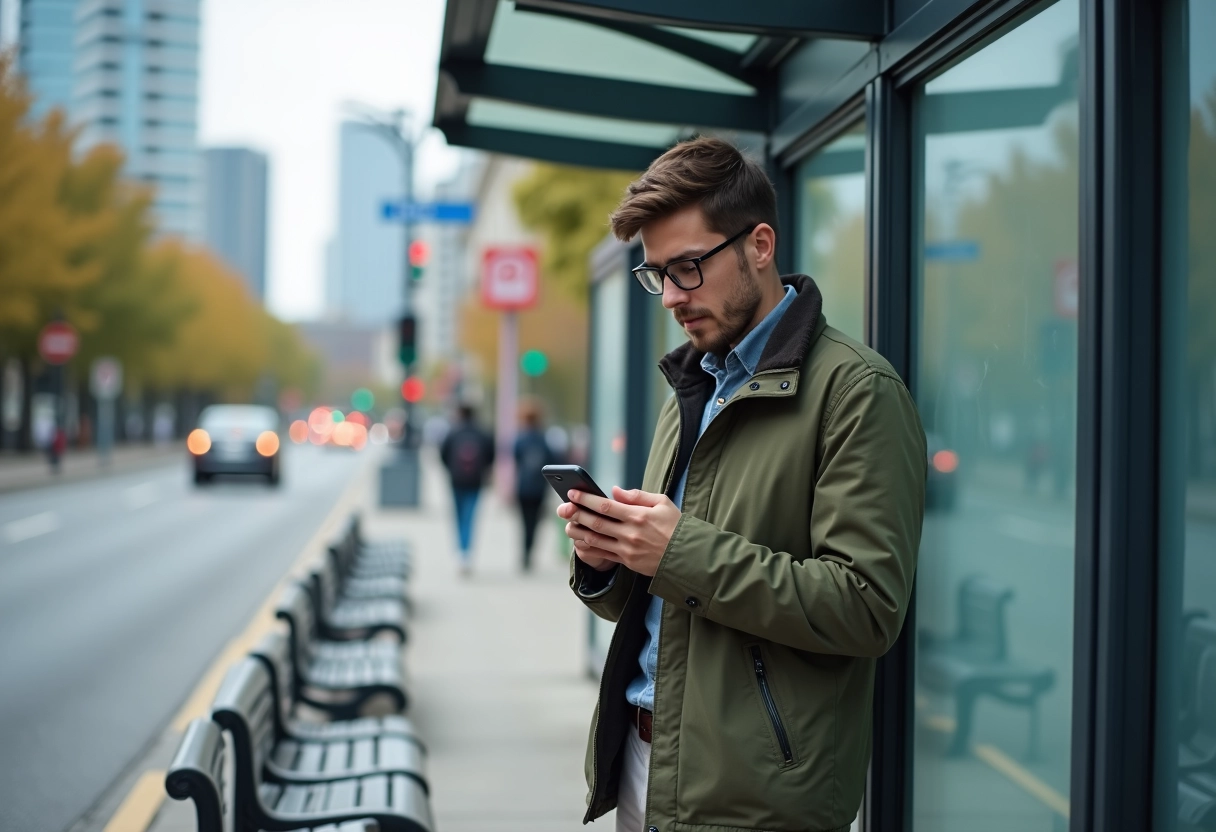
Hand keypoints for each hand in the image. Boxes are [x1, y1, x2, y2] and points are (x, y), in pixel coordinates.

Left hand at [556, 486, 680, 576]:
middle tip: (563, 508)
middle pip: (596, 522)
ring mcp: (627, 549)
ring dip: (578, 531)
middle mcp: (630, 533)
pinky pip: (602, 554)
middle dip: (576, 514)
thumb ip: (637, 496)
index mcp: (639, 516)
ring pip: (595, 540)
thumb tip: (616, 490)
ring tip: (567, 524)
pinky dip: (588, 547)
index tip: (573, 493)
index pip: (606, 506)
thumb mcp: (662, 503)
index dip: (586, 499)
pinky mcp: (627, 561)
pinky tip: (580, 540)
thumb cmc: (676, 526)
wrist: (687, 556)